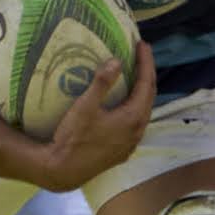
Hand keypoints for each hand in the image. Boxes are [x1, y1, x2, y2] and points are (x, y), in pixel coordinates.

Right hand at [36, 41, 156, 192]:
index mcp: (133, 117)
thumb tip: (116, 62)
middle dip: (147, 73)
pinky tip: (127, 103)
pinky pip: (136, 122)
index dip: (145, 62)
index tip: (142, 44)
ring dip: (142, 91)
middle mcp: (138, 130)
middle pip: (149, 96)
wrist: (64, 170)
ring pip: (144, 111)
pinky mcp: (123, 150)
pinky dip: (135, 106)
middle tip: (141, 54)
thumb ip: (102, 83)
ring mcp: (132, 142)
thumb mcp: (85, 107)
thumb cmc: (73, 137)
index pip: (146, 83)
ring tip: (136, 74)